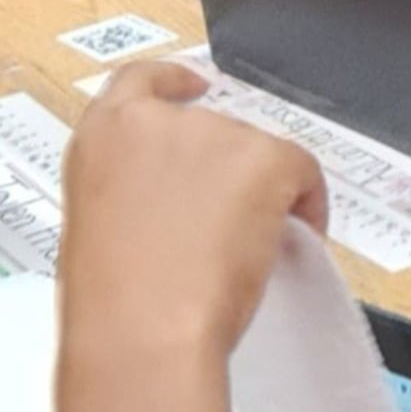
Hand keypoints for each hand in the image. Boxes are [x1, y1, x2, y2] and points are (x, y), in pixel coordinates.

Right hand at [59, 62, 329, 372]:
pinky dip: (308, 204)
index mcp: (103, 136)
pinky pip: (303, 173)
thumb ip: (134, 195)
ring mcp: (214, 134)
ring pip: (259, 155)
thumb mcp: (102, 227)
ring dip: (263, 193)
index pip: (140, 84)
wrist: (144, 328)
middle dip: (228, 171)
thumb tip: (176, 210)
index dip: (172, 83)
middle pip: (213, 129)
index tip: (194, 86)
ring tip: (245, 252)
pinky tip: (291, 241)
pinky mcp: (264, 158)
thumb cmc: (114, 303)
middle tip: (227, 227)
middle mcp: (157, 121)